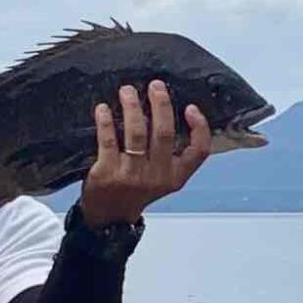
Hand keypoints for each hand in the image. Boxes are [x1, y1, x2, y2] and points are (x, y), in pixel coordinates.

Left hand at [79, 79, 212, 227]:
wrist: (109, 217)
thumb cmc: (136, 191)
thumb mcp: (162, 179)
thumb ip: (169, 154)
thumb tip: (165, 112)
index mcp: (175, 177)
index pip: (199, 152)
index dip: (199, 128)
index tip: (191, 107)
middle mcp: (157, 176)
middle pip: (164, 133)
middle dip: (161, 104)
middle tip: (155, 86)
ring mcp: (132, 175)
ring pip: (137, 133)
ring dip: (132, 107)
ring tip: (127, 91)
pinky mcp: (107, 173)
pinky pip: (108, 140)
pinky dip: (106, 121)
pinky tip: (103, 108)